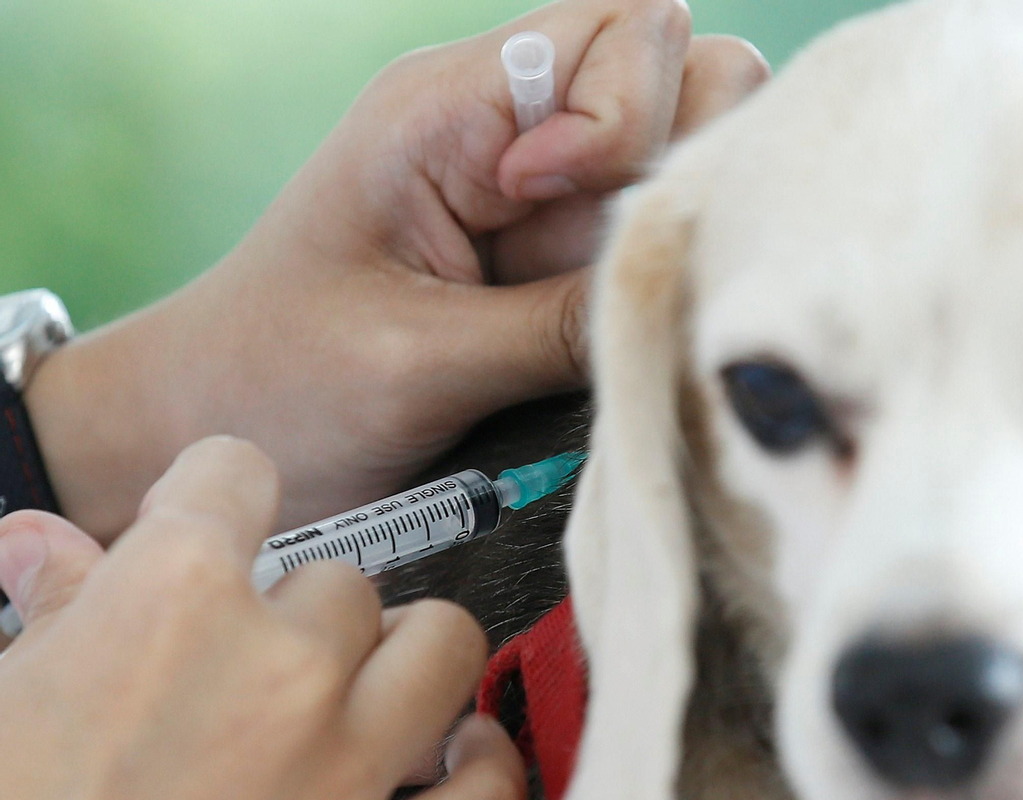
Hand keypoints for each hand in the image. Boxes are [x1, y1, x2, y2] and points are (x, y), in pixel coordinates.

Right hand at [0, 437, 523, 799]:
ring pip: (442, 646)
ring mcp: (338, 776)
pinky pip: (490, 799)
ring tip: (381, 692)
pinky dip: (489, 768)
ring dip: (413, 659)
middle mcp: (276, 668)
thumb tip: (42, 541)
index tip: (220, 533)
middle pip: (345, 584)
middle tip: (265, 675)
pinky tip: (462, 757)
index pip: (237, 474)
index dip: (222, 500)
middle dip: (305, 618)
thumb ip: (52, 610)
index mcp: (166, 599)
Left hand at [26, 0, 767, 540]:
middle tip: (618, 264)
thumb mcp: (421, 362)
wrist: (212, 427)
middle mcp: (513, 129)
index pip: (629, 32)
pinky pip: (653, 242)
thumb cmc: (284, 384)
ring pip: (689, 160)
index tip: (557, 207)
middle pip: (687, 76)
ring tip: (615, 310)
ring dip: (678, 231)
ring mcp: (547, 195)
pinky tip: (617, 338)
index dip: (631, 118)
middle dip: (685, 162)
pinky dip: (662, 284)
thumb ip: (562, 326)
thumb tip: (701, 303)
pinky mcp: (558, 258)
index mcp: (453, 106)